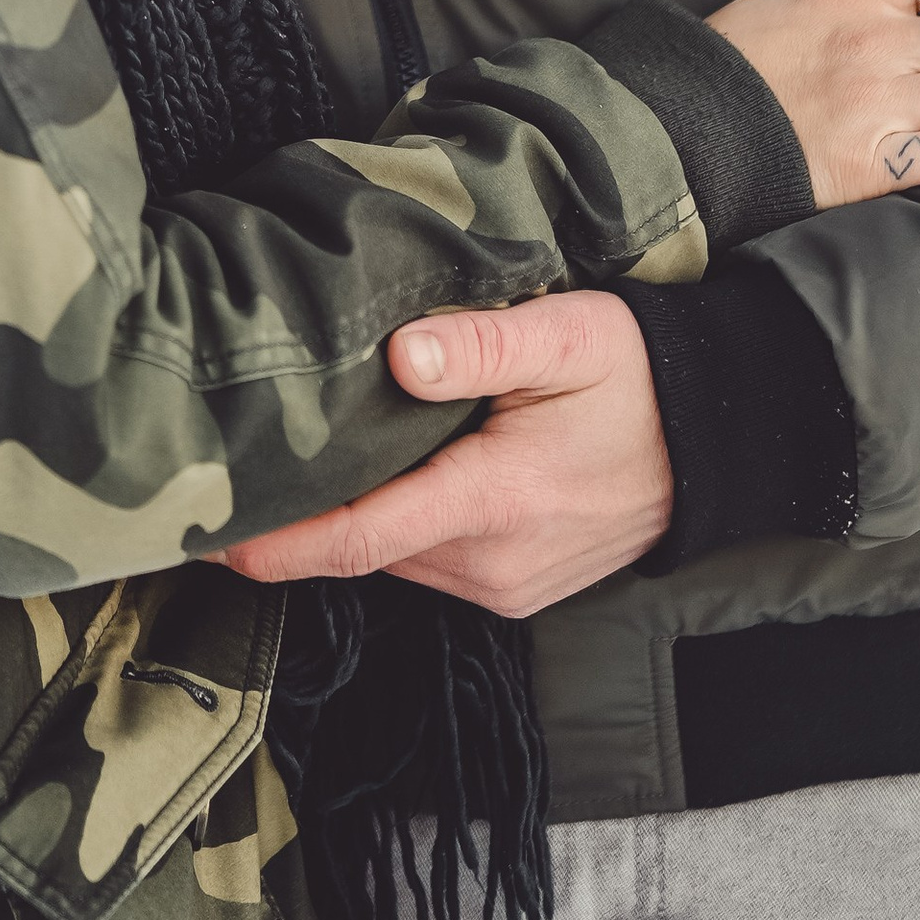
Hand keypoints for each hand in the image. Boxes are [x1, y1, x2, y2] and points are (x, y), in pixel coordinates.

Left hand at [220, 289, 669, 616]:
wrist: (713, 443)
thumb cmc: (638, 376)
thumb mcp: (570, 334)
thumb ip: (483, 343)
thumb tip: (404, 353)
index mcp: (497, 502)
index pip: (361, 537)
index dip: (278, 541)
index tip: (207, 529)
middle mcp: (493, 563)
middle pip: (363, 546)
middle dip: (297, 514)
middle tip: (228, 460)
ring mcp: (504, 585)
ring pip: (391, 554)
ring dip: (345, 515)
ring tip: (289, 456)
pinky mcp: (511, 585)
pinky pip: (426, 558)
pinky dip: (390, 521)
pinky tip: (372, 469)